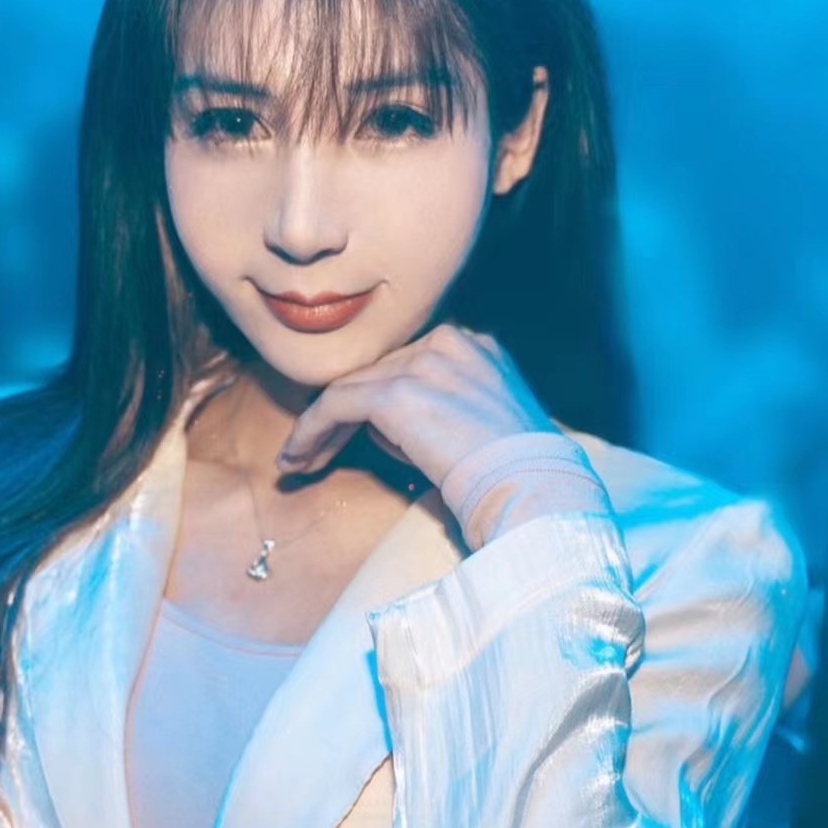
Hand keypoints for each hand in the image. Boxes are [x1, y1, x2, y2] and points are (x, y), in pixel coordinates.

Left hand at [275, 323, 557, 487]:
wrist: (531, 486)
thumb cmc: (511, 472)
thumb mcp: (477, 424)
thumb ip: (435, 408)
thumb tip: (379, 425)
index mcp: (472, 344)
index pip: (402, 361)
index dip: (371, 396)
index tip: (350, 430)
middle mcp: (447, 341)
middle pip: (374, 372)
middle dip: (340, 414)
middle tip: (310, 450)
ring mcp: (422, 363)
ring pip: (350, 387)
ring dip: (318, 427)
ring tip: (297, 460)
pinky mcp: (397, 392)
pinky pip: (335, 404)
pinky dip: (310, 431)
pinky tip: (297, 458)